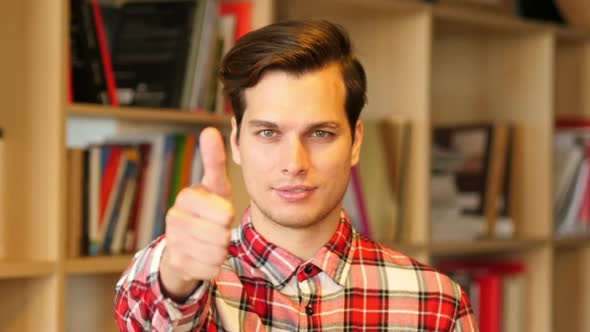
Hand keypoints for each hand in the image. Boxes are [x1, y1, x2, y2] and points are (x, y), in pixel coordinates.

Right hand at [160, 127, 233, 300]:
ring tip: (211, 242)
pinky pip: (210, 269)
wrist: (186, 244)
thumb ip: (213, 161)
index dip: (228, 215)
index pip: (224, 212)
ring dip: (221, 251)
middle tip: (217, 231)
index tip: (221, 213)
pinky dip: (213, 267)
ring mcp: (173, 241)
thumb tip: (208, 130)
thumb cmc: (207, 211)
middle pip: (221, 234)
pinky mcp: (176, 263)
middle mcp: (174, 217)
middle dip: (226, 235)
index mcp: (186, 197)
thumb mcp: (214, 186)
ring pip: (216, 253)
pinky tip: (203, 257)